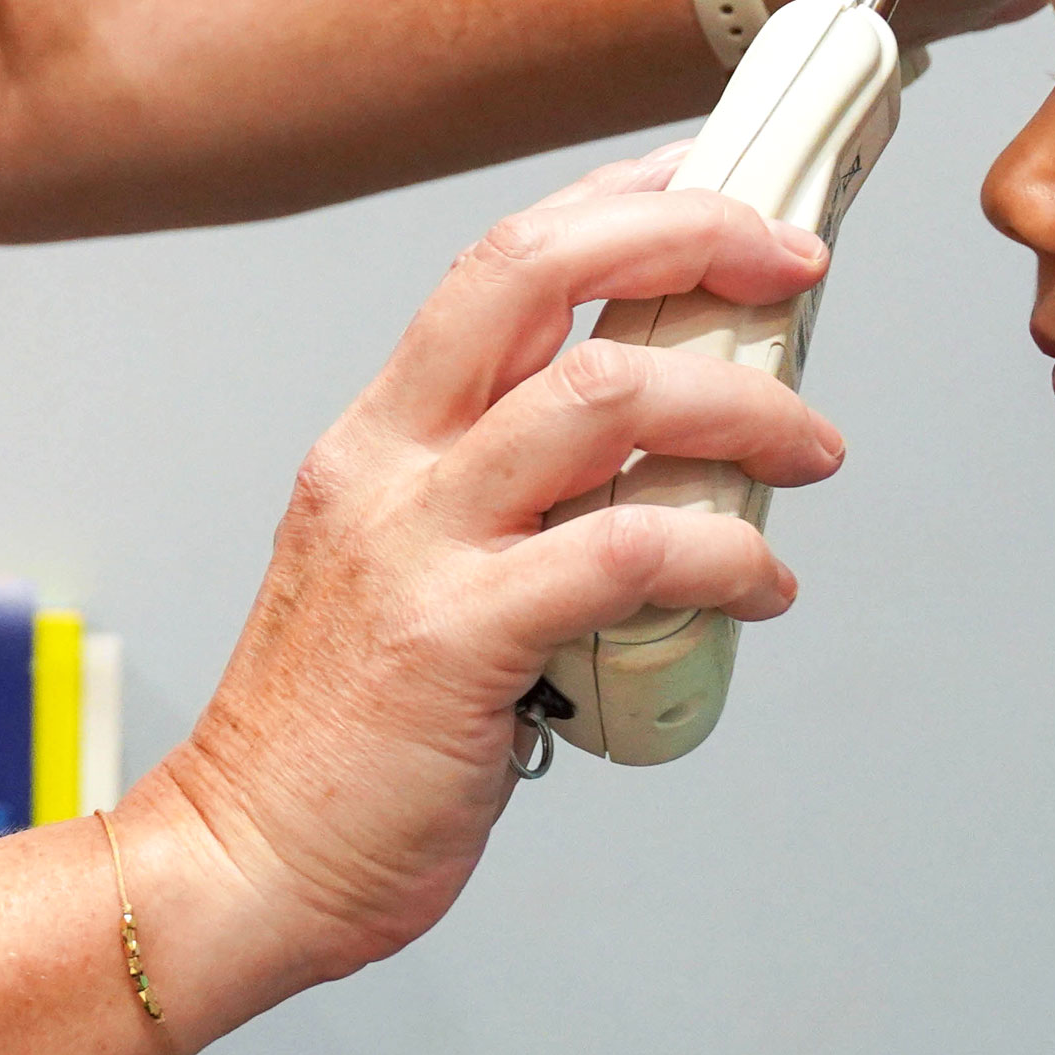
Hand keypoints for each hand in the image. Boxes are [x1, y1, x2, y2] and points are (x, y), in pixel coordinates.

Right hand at [145, 151, 843, 989]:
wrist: (243, 862)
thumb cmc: (333, 742)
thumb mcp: (398, 571)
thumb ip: (500, 512)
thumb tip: (650, 482)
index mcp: (377, 437)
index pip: (502, 260)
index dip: (622, 204)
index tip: (719, 191)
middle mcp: (390, 464)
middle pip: (539, 272)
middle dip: (689, 241)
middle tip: (790, 268)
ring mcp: (418, 543)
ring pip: (604, 400)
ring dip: (741, 408)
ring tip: (811, 448)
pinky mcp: (457, 638)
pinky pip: (626, 553)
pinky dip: (726, 553)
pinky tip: (763, 585)